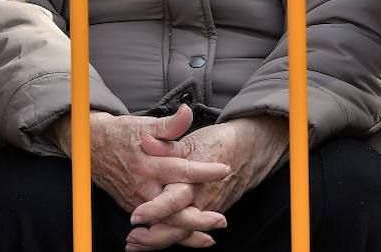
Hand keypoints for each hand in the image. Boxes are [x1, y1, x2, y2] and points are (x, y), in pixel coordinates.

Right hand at [51, 106, 230, 220]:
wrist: (92, 146)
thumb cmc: (122, 134)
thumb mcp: (144, 124)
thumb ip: (169, 124)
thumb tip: (188, 112)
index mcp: (149, 164)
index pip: (182, 170)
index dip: (205, 171)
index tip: (225, 170)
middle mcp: (144, 187)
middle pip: (173, 208)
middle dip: (197, 218)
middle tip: (221, 220)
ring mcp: (138, 201)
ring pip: (164, 223)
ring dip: (187, 233)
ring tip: (209, 239)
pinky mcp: (134, 207)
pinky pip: (155, 226)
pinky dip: (171, 234)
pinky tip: (189, 238)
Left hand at [128, 117, 288, 250]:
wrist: (248, 151)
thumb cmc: (217, 143)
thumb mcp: (190, 140)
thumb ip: (167, 144)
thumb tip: (146, 141)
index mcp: (193, 179)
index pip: (173, 200)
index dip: (155, 210)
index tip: (136, 217)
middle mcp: (200, 199)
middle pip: (178, 226)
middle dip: (154, 236)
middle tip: (131, 239)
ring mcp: (206, 209)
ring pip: (183, 233)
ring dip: (159, 240)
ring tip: (136, 244)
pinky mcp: (208, 212)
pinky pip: (190, 232)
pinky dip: (174, 239)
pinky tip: (157, 243)